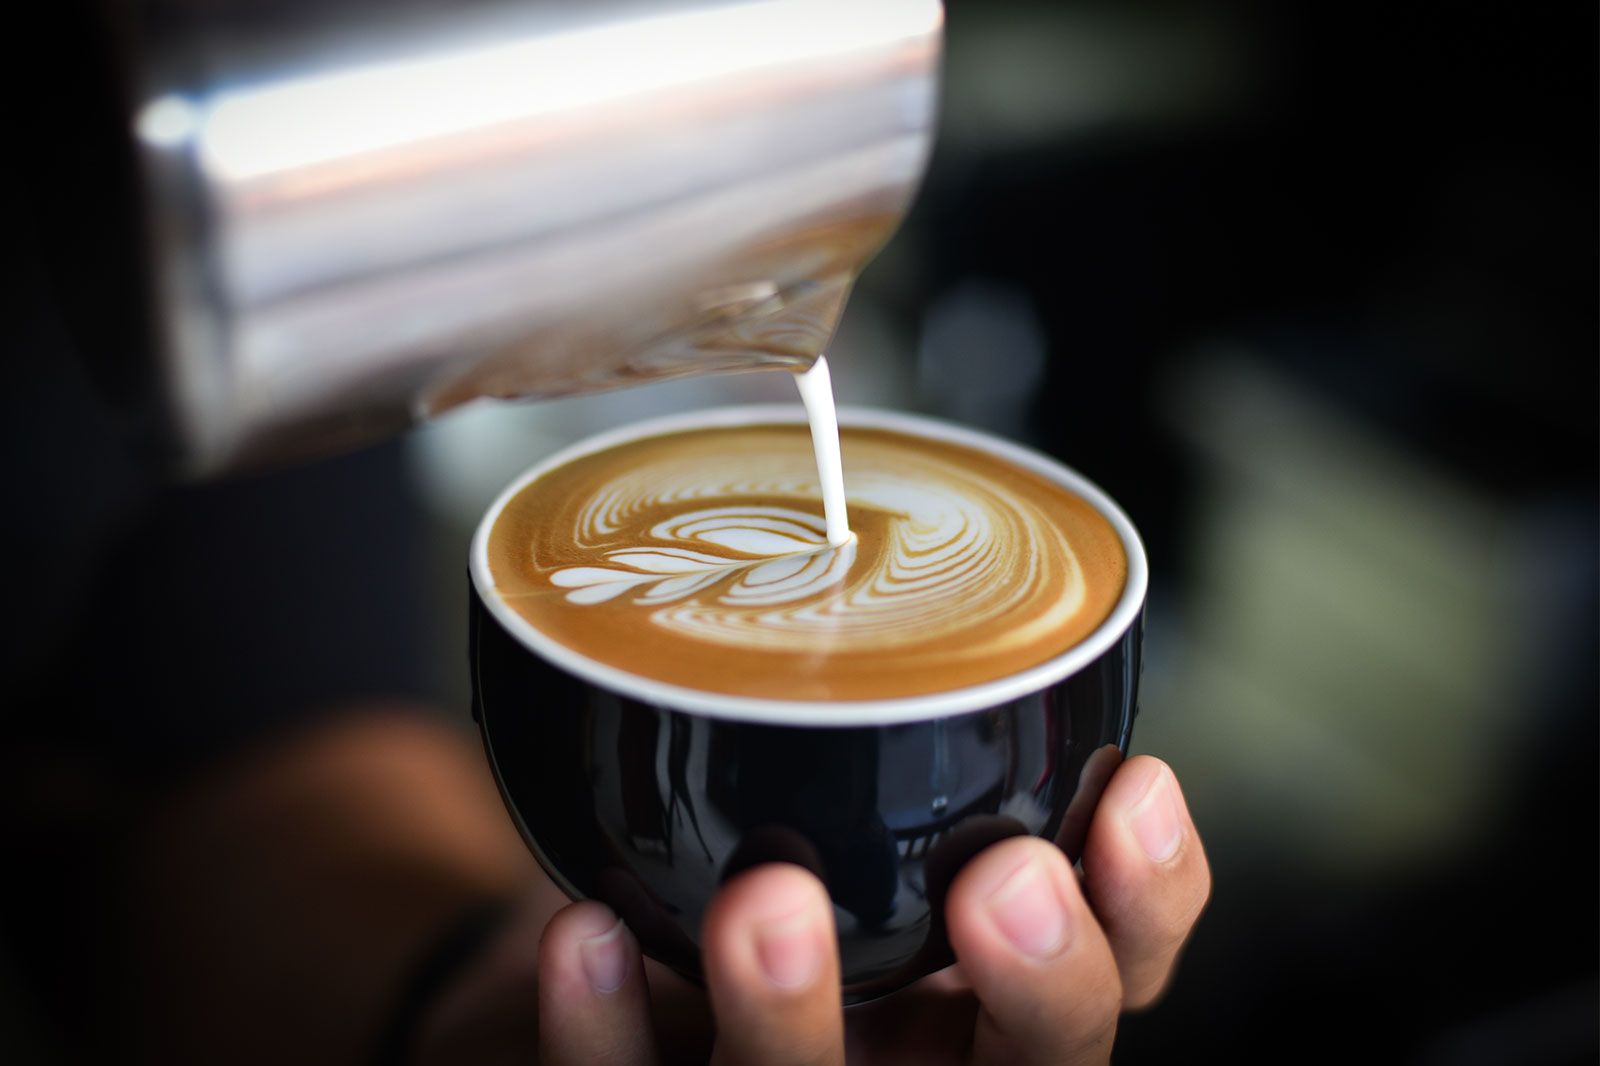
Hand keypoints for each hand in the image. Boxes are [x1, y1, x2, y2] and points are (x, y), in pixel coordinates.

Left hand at [414, 755, 1209, 1065]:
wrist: (597, 965)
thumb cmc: (752, 858)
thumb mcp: (861, 797)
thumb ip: (909, 735)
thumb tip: (938, 573)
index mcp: (977, 993)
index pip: (1114, 977)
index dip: (1148, 907)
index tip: (1133, 786)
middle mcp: (903, 1063)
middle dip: (1044, 989)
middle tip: (1007, 876)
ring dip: (793, 1020)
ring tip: (767, 897)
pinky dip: (604, 1030)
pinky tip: (588, 937)